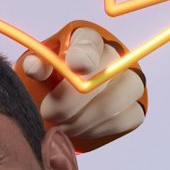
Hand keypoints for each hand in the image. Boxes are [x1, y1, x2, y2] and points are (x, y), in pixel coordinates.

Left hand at [19, 25, 146, 149]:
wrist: (67, 103)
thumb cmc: (52, 81)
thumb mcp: (40, 69)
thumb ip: (37, 65)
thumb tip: (33, 66)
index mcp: (87, 39)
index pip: (90, 42)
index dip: (84, 54)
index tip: (74, 66)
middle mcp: (115, 56)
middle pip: (103, 78)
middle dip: (70, 103)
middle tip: (48, 113)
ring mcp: (130, 82)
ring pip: (111, 105)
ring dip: (80, 121)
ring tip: (60, 126)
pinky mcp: (136, 108)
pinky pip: (121, 121)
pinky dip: (96, 130)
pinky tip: (79, 129)